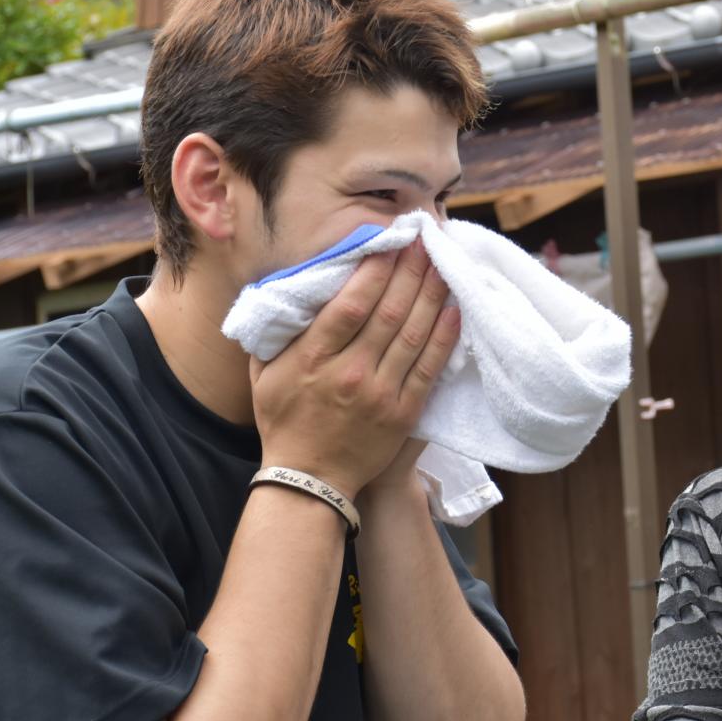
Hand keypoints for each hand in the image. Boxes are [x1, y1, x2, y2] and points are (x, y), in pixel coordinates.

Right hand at [251, 243, 458, 497]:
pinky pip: (429, 369)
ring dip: (432, 295)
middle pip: (388, 313)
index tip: (389, 242)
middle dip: (410, 271)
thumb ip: (278, 331)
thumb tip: (287, 287)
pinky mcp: (404, 413)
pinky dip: (445, 338)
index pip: (350, 305)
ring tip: (445, 263)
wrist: (311, 481)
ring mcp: (380, 394)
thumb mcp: (265, 374)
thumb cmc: (284, 421)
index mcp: (313, 359)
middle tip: (426, 239)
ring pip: (413, 335)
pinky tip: (456, 311)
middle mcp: (349, 373)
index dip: (375, 270)